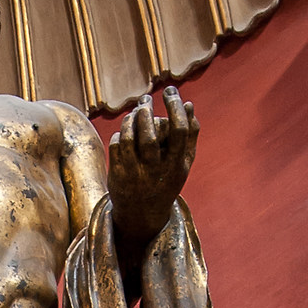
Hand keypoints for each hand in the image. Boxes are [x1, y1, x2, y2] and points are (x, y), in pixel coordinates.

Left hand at [109, 85, 197, 245]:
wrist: (142, 216)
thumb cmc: (166, 181)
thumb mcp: (182, 163)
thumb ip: (190, 135)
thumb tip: (189, 104)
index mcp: (176, 166)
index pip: (179, 131)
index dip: (175, 107)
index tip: (170, 91)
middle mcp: (156, 171)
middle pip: (150, 134)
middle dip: (147, 111)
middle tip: (146, 99)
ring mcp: (135, 173)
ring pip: (130, 137)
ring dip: (131, 118)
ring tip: (135, 111)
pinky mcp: (117, 174)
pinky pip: (116, 144)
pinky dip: (121, 132)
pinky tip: (126, 130)